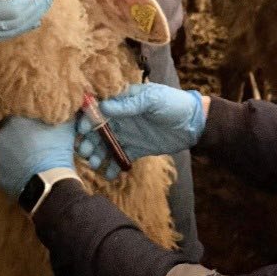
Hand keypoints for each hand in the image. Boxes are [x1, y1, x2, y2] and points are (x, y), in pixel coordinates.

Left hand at [0, 114, 76, 201]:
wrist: (48, 183)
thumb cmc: (56, 151)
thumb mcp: (65, 126)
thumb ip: (59, 112)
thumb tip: (62, 106)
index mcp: (14, 121)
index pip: (16, 115)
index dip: (26, 122)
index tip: (34, 127)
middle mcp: (0, 136)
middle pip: (8, 133)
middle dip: (19, 137)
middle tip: (33, 144)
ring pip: (5, 151)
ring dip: (14, 153)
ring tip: (30, 160)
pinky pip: (4, 168)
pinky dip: (12, 169)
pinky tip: (25, 172)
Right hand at [76, 83, 205, 174]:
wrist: (194, 124)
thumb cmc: (174, 104)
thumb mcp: (153, 100)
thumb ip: (130, 105)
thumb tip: (104, 107)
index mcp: (123, 101)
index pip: (99, 108)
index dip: (88, 118)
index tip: (82, 130)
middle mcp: (121, 118)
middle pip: (97, 129)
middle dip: (88, 141)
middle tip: (84, 152)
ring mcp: (127, 134)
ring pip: (105, 145)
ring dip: (97, 155)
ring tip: (94, 164)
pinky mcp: (134, 149)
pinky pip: (119, 158)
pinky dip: (112, 167)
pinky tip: (108, 175)